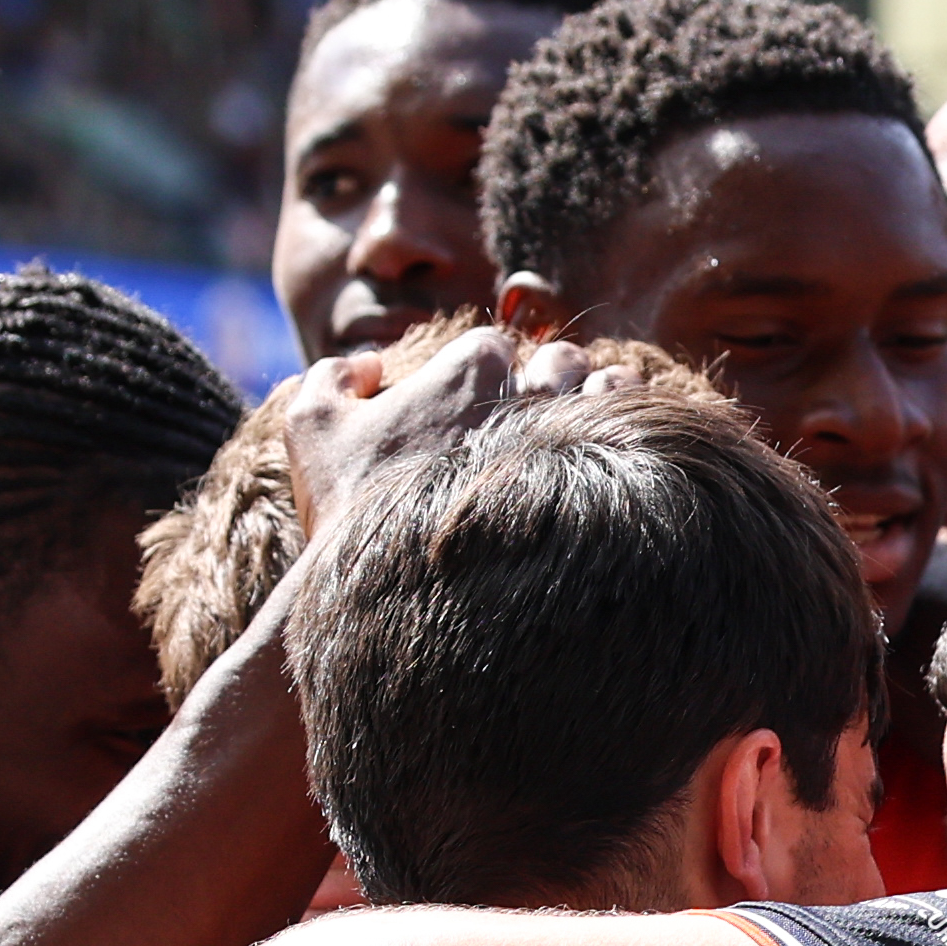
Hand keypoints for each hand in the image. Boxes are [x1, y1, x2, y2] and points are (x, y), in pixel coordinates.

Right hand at [266, 323, 632, 532]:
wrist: (400, 599)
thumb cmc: (354, 514)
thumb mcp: (309, 431)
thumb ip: (331, 377)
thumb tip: (371, 363)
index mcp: (472, 363)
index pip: (497, 346)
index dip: (490, 378)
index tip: (483, 413)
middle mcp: (531, 387)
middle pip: (559, 362)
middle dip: (549, 384)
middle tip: (532, 430)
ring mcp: (574, 435)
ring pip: (606, 388)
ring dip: (597, 402)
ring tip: (582, 439)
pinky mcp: (604, 480)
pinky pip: (637, 433)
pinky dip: (632, 435)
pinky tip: (615, 463)